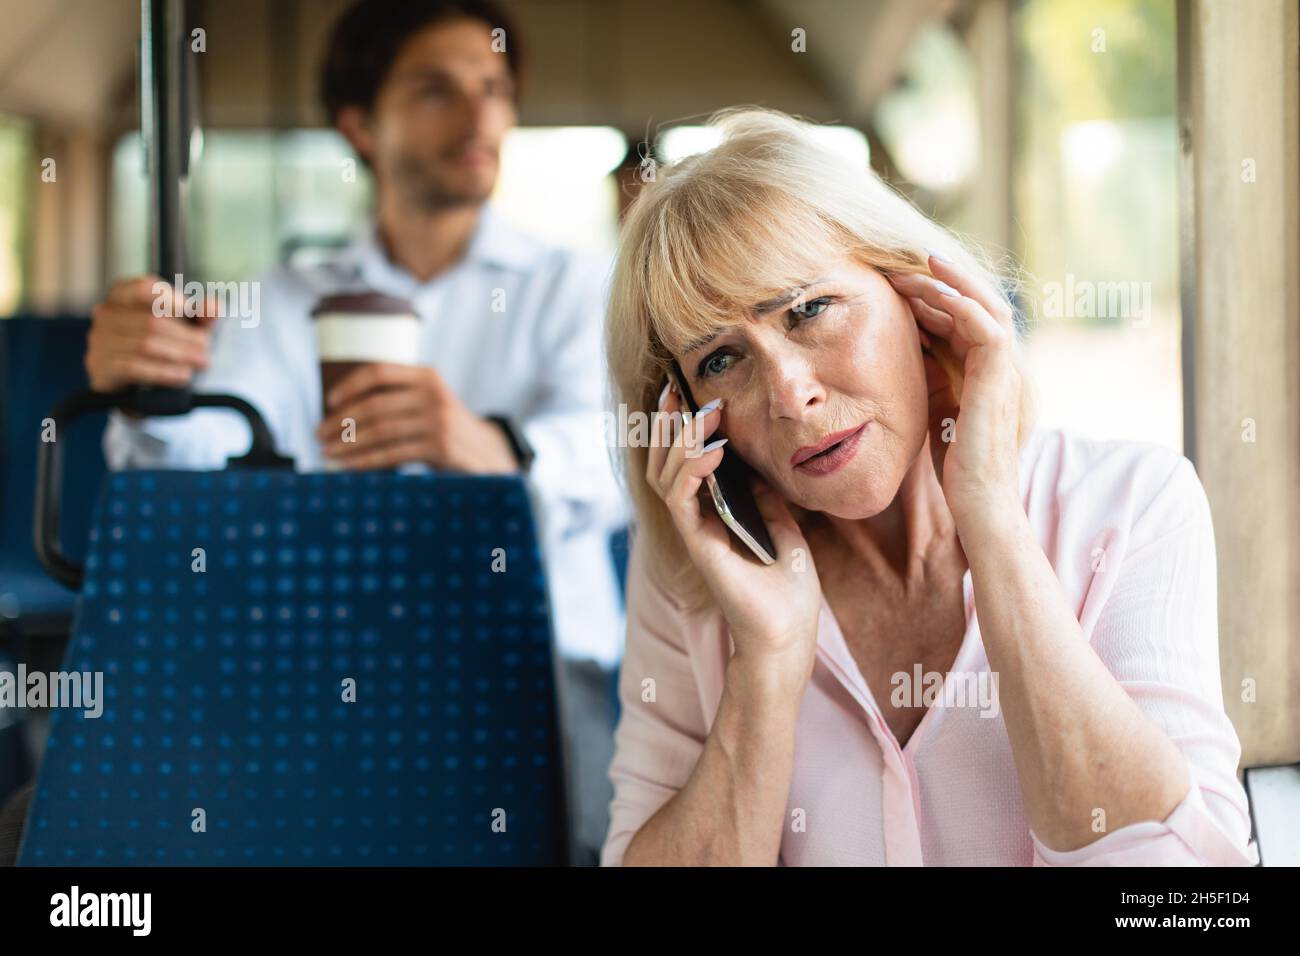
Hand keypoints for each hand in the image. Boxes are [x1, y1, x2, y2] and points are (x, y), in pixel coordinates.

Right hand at [86, 277, 215, 391]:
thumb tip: (214, 306)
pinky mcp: (100, 367)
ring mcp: (99, 340)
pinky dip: (164, 372)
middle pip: (151, 321)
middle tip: (207, 348)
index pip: (146, 288)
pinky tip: (183, 376)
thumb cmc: (159, 345)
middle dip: (185, 336)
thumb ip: (199, 315)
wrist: (133, 384)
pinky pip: (134, 367)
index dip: (175, 301)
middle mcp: (106, 313)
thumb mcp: (183, 327)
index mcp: (123, 294)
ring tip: (202, 362)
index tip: (199, 316)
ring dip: (180, 355)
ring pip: (145, 345)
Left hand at [316, 362, 517, 472]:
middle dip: (340, 421)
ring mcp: (438, 421)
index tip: (329, 402)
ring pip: (380, 431)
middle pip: (375, 405)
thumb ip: (397, 398)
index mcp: (427, 376)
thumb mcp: (428, 402)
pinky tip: (349, 466)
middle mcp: (433, 394)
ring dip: (348, 443)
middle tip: (319, 434)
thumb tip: (342, 411)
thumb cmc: (444, 428)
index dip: (350, 385)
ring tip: (328, 452)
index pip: (380, 372)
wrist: (486, 453)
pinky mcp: (439, 447)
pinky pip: (392, 454)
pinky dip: (366, 461)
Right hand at [647, 382, 821, 686]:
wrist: (788, 630)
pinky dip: (692, 469)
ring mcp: (693, 530)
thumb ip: (763, 495)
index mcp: (712, 512)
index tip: (687, 393)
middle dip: (667, 424)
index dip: (680, 428)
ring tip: (704, 415)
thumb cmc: (787, 586)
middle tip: (676, 390)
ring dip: (681, 439)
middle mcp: (695, 519)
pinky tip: (713, 449)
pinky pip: (680, 498)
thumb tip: (756, 463)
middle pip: (663, 462)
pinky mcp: (698, 543)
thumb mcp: (782, 525)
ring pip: (665, 475)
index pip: (683, 462)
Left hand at [887, 254, 1023, 532]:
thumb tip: (909, 353)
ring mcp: (1007, 371)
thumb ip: (933, 381)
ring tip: (912, 269)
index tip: (898, 292)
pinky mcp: (1001, 380)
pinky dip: (961, 303)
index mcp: (990, 373)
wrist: (980, 505)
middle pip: (979, 306)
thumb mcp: (938, 411)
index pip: (967, 322)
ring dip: (948, 284)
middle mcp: (1004, 366)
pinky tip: (932, 291)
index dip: (935, 302)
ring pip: (985, 306)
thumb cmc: (958, 467)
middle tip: (900, 270)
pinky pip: (986, 326)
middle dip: (940, 284)